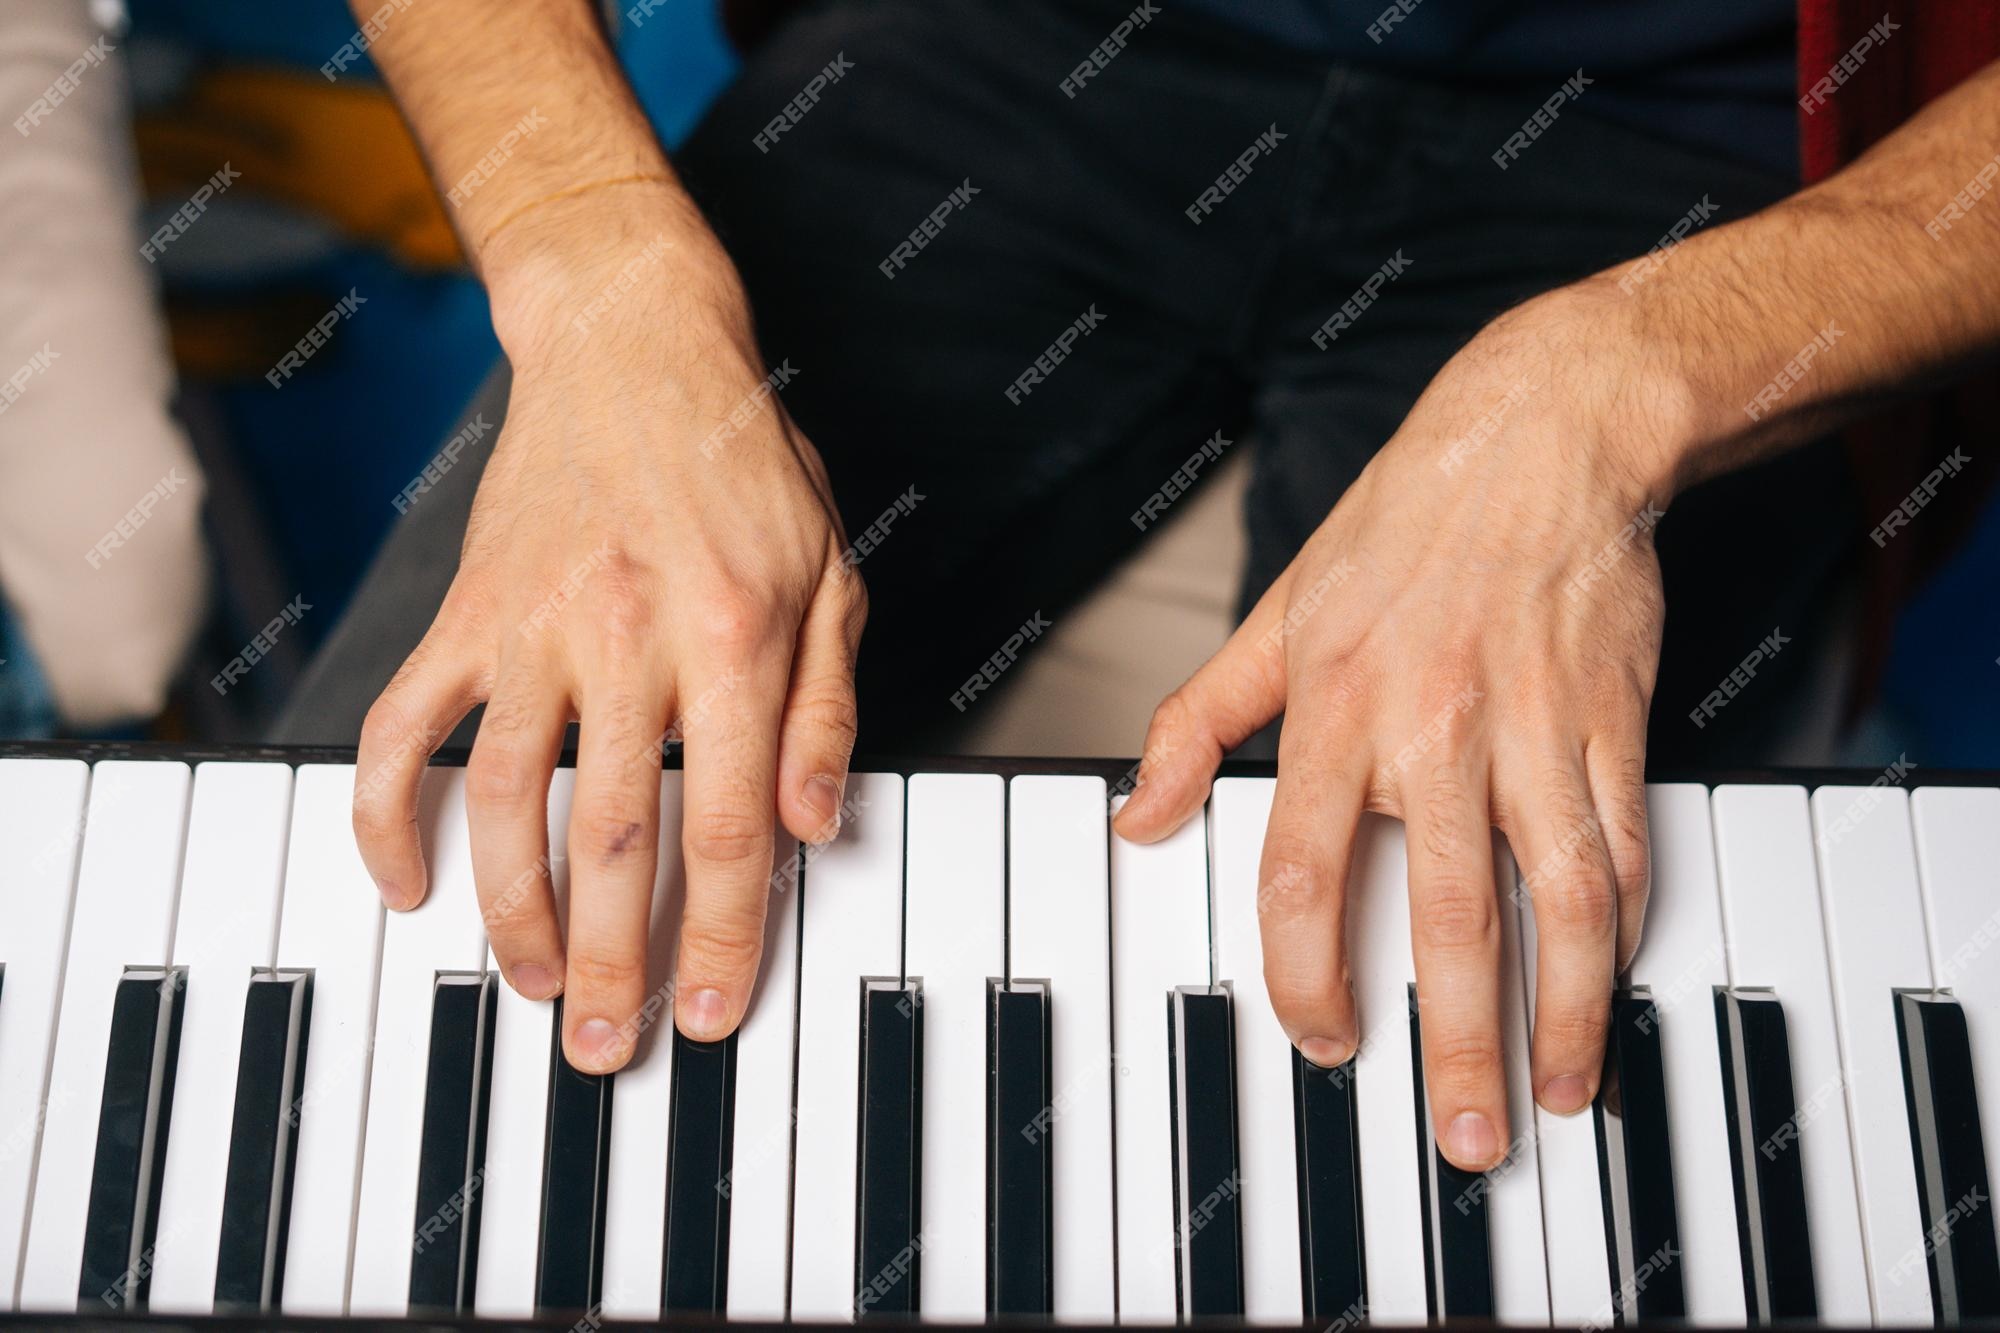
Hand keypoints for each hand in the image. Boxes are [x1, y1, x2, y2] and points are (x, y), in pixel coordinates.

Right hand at [353, 198, 862, 1072]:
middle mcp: (630, 639)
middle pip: (616, 839)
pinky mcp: (465, 613)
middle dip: (613, 961)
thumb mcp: (834, 574)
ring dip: (513, 915)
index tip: (711, 1013)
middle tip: (608, 1047)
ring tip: (535, 986)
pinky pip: (402, 726)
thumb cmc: (746, 464)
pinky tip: (406, 884)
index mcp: (736, 637)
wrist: (634, 346)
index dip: (722, 937)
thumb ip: (829, 708)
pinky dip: (388, 813)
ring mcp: (534, 627)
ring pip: (506, 803)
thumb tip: (817, 829)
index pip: (731, 827)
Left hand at [1116, 281, 1679, 1168]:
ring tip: (1560, 1090)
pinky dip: (1624, 926)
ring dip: (1566, 1011)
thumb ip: (1198, 723)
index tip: (1325, 1039)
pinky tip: (1613, 982)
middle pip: (1449, 915)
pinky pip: (1624, 845)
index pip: (1304, 870)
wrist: (1542, 436)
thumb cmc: (1401, 528)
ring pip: (1562, 900)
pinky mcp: (1615, 722)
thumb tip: (1137, 816)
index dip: (1307, 971)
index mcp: (1336, 708)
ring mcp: (1537, 730)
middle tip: (1464, 1137)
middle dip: (1460, 1042)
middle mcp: (1436, 728)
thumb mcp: (1275, 614)